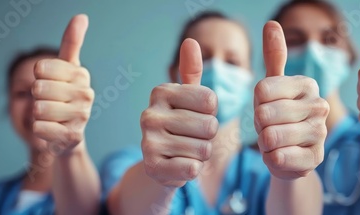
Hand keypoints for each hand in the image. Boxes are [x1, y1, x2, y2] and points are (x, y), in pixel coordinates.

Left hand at [32, 14, 93, 154]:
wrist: (69, 135)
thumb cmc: (64, 97)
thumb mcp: (66, 69)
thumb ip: (72, 42)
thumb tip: (81, 16)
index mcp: (81, 75)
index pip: (41, 68)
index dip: (38, 75)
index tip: (49, 81)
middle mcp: (86, 94)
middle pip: (39, 88)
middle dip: (37, 96)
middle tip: (49, 101)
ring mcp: (82, 116)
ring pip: (38, 108)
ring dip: (38, 114)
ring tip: (51, 116)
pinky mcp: (74, 137)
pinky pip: (40, 127)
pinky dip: (39, 129)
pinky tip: (52, 129)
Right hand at [141, 39, 217, 186]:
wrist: (161, 163)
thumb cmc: (181, 126)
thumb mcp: (187, 98)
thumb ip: (191, 71)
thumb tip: (191, 41)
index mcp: (160, 92)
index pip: (211, 100)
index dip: (211, 112)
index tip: (195, 115)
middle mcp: (149, 114)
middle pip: (209, 126)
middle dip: (208, 136)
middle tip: (191, 137)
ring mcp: (148, 141)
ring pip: (204, 149)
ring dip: (201, 154)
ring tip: (185, 150)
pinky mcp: (152, 167)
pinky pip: (193, 168)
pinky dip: (193, 169)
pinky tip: (179, 165)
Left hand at [255, 21, 327, 179]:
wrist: (287, 155)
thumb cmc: (277, 117)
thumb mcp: (272, 87)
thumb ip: (273, 56)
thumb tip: (272, 23)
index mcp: (307, 84)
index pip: (262, 89)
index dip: (256, 102)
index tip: (266, 107)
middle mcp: (319, 105)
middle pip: (265, 113)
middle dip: (258, 125)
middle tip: (268, 128)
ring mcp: (320, 134)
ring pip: (271, 136)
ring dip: (264, 143)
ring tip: (274, 142)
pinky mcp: (315, 159)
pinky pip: (278, 158)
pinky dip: (271, 159)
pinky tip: (280, 156)